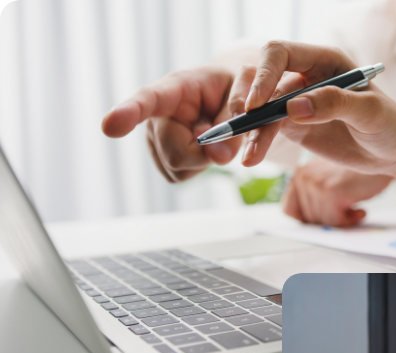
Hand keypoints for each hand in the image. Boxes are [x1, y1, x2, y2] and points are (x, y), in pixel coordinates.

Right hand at [102, 59, 251, 182]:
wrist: (222, 92)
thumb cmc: (230, 88)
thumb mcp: (240, 97)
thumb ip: (233, 123)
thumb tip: (218, 158)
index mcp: (175, 88)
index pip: (148, 100)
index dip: (128, 113)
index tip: (109, 127)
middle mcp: (156, 113)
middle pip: (175, 154)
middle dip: (204, 155)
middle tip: (219, 135)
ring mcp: (153, 137)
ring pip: (177, 169)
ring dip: (201, 161)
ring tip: (206, 135)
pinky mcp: (159, 156)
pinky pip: (179, 175)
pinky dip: (197, 167)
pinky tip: (199, 148)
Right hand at [239, 41, 395, 174]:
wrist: (394, 152)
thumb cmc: (390, 124)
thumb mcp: (370, 113)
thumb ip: (336, 104)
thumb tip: (294, 107)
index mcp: (324, 61)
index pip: (280, 54)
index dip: (264, 74)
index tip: (258, 104)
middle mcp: (305, 76)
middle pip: (261, 78)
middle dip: (248, 101)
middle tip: (243, 125)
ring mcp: (297, 102)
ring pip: (261, 109)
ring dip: (250, 130)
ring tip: (248, 157)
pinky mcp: (294, 127)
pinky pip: (267, 130)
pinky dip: (257, 143)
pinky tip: (250, 159)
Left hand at [281, 159, 392, 225]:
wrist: (383, 157)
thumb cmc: (359, 170)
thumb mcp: (328, 178)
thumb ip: (312, 194)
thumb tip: (307, 220)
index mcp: (300, 173)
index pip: (289, 209)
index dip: (308, 217)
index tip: (327, 213)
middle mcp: (303, 177)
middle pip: (308, 219)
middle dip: (330, 219)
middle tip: (348, 210)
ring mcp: (316, 184)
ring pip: (322, 222)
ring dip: (342, 220)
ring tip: (354, 207)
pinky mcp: (331, 192)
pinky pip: (335, 221)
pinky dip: (350, 221)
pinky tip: (360, 209)